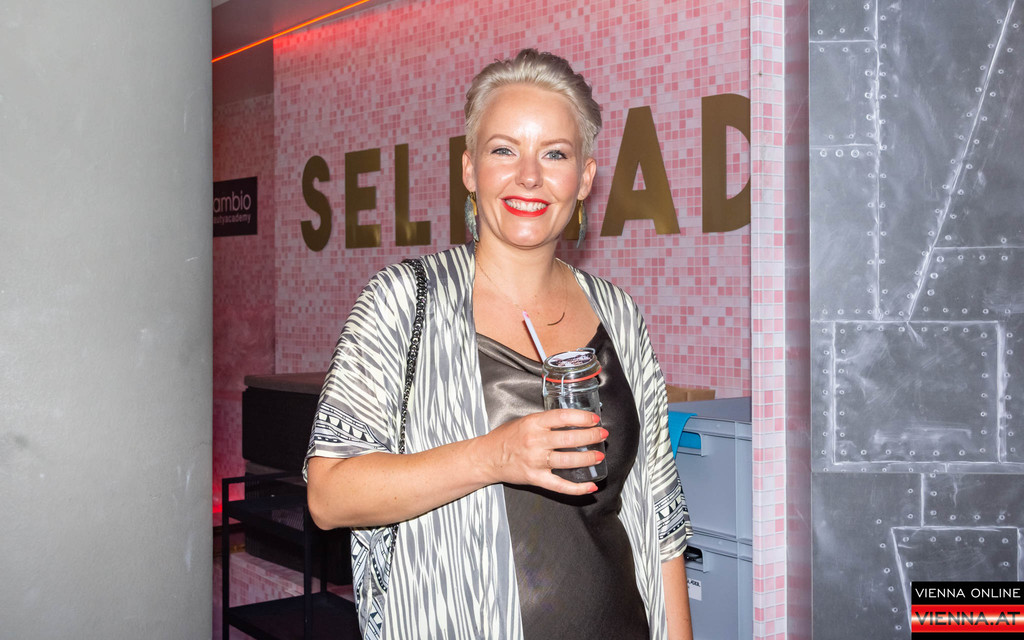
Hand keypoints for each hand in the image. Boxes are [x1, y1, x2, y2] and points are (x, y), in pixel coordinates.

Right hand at [482, 408, 606, 494]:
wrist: (486, 457)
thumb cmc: (505, 438)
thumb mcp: (524, 421)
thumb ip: (545, 421)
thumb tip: (571, 420)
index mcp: (533, 423)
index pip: (563, 417)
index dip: (582, 417)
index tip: (594, 418)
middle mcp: (535, 441)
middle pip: (570, 438)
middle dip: (591, 436)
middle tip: (602, 435)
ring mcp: (536, 461)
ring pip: (569, 460)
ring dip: (588, 458)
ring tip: (599, 455)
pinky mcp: (535, 478)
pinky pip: (560, 485)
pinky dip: (577, 488)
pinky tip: (590, 486)